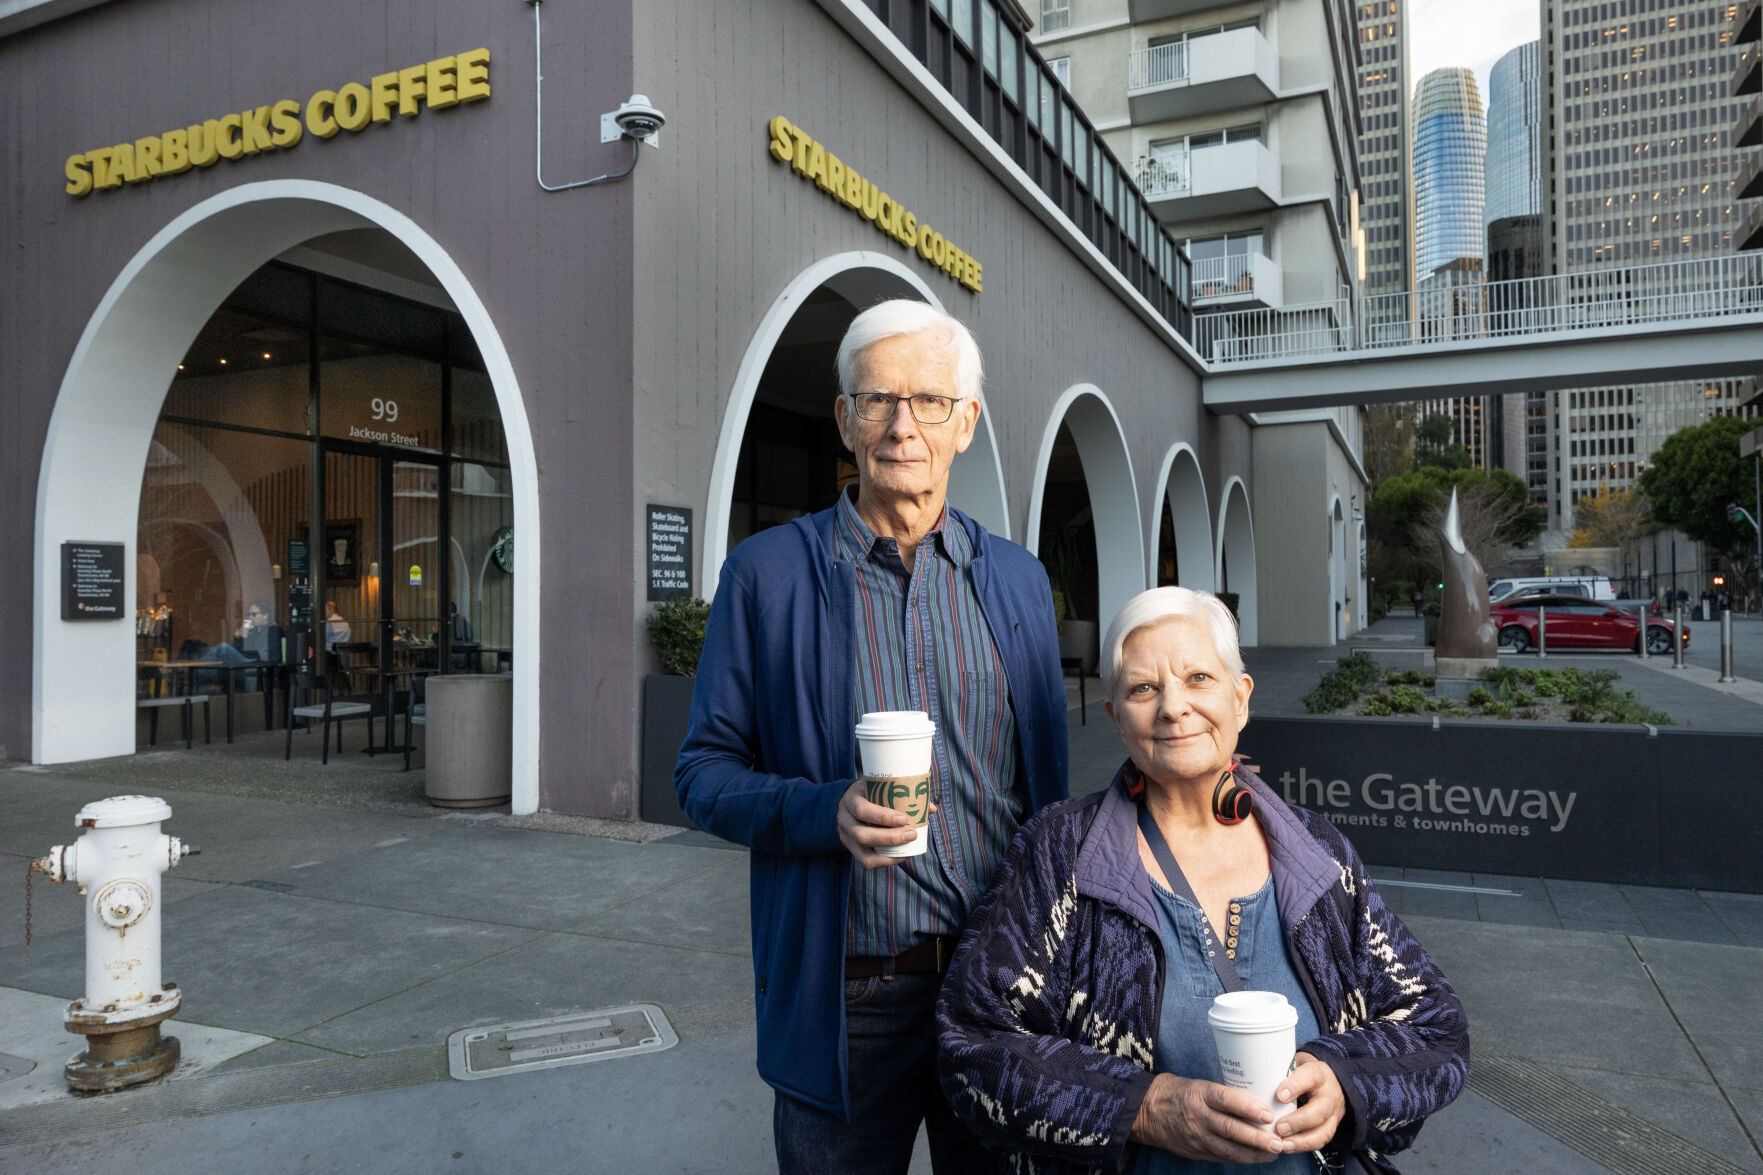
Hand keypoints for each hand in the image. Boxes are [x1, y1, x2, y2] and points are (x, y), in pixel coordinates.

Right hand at [836, 780, 933, 868]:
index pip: (862, 810)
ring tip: (909, 847)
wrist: (848, 803)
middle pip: (862, 835)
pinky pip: (866, 861)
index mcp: (851, 799)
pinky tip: (901, 856)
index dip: (883, 817)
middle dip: (890, 838)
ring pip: (864, 852)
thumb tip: (930, 808)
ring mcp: (846, 836)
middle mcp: (844, 819)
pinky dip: (885, 862)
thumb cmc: (869, 793)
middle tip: (912, 834)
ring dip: (889, 853)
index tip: (904, 818)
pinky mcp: (851, 849)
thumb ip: (902, 794)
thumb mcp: (879, 786)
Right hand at [1129, 1073, 1284, 1164]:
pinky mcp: (1196, 1151)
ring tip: (1274, 1152)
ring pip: (1230, 1149)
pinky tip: (1257, 1158)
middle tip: (1279, 1141)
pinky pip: (1223, 1157)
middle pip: (1231, 1129)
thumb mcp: (1198, 1085)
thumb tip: (1257, 1101)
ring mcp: (1197, 1137)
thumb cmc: (1179, 1093)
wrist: (1148, 1111)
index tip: (1267, 1114)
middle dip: (1258, 1138)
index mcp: (1199, 1093)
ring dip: (1255, 1153)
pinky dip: (1242, 1159)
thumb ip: (1223, 1095)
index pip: (1225, 1099)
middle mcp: (1198, 1116)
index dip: (1248, 1108)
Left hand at [1271, 1052, 1346, 1153]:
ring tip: (1283, 1144)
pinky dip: (1303, 1147)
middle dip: (1299, 1121)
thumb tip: (1251, 1078)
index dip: (1295, 1087)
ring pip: (1324, 1130)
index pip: (1310, 1077)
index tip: (1279, 1096)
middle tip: (1279, 1127)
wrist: (1327, 1081)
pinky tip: (1287, 1147)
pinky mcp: (1331, 1127)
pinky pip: (1321, 1141)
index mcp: (1318, 1073)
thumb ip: (1278, 1072)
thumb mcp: (1292, 1064)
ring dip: (1302, 1141)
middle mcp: (1330, 1094)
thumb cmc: (1302, 1072)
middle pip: (1320, 1110)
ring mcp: (1333, 1113)